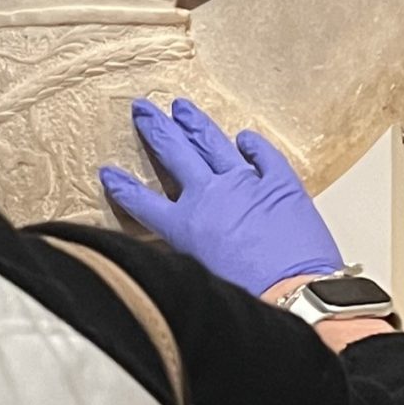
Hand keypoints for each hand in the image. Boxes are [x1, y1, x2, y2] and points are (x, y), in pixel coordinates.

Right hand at [101, 97, 345, 298]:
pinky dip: (253, 144)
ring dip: (195, 123)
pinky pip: (264, 155)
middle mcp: (210, 195)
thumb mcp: (201, 278)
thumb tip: (183, 251)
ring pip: (213, 143)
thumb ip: (187, 255)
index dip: (122, 187)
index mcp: (184, 225)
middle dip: (155, 128)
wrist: (294, 295)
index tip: (109, 172)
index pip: (142, 202)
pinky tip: (245, 136)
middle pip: (175, 153)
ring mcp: (246, 183)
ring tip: (181, 106)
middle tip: (143, 107)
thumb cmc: (250, 298)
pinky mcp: (281, 184)